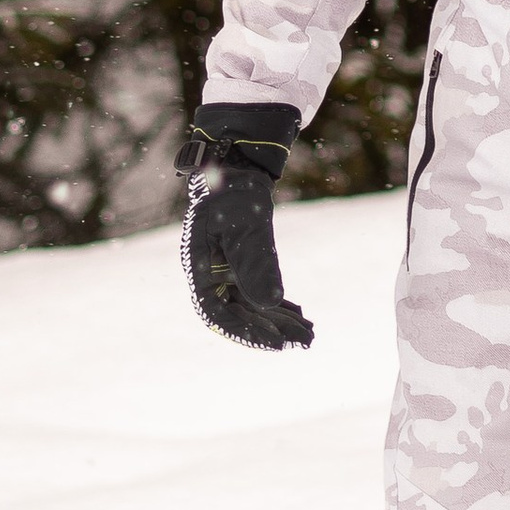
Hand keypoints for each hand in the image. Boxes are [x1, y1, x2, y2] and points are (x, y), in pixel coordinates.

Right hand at [178, 119, 312, 349]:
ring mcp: (223, 269)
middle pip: (239, 314)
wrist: (236, 164)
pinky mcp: (238, 262)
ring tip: (310, 333)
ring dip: (279, 320)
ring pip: (251, 305)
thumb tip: (269, 305)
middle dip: (272, 331)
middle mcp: (209, 274)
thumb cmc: (235, 191)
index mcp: (200, 268)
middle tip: (306, 342)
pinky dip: (277, 304)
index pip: (218, 314)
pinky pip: (256, 291)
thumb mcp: (247, 226)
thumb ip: (256, 264)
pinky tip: (298, 312)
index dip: (247, 333)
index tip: (278, 345)